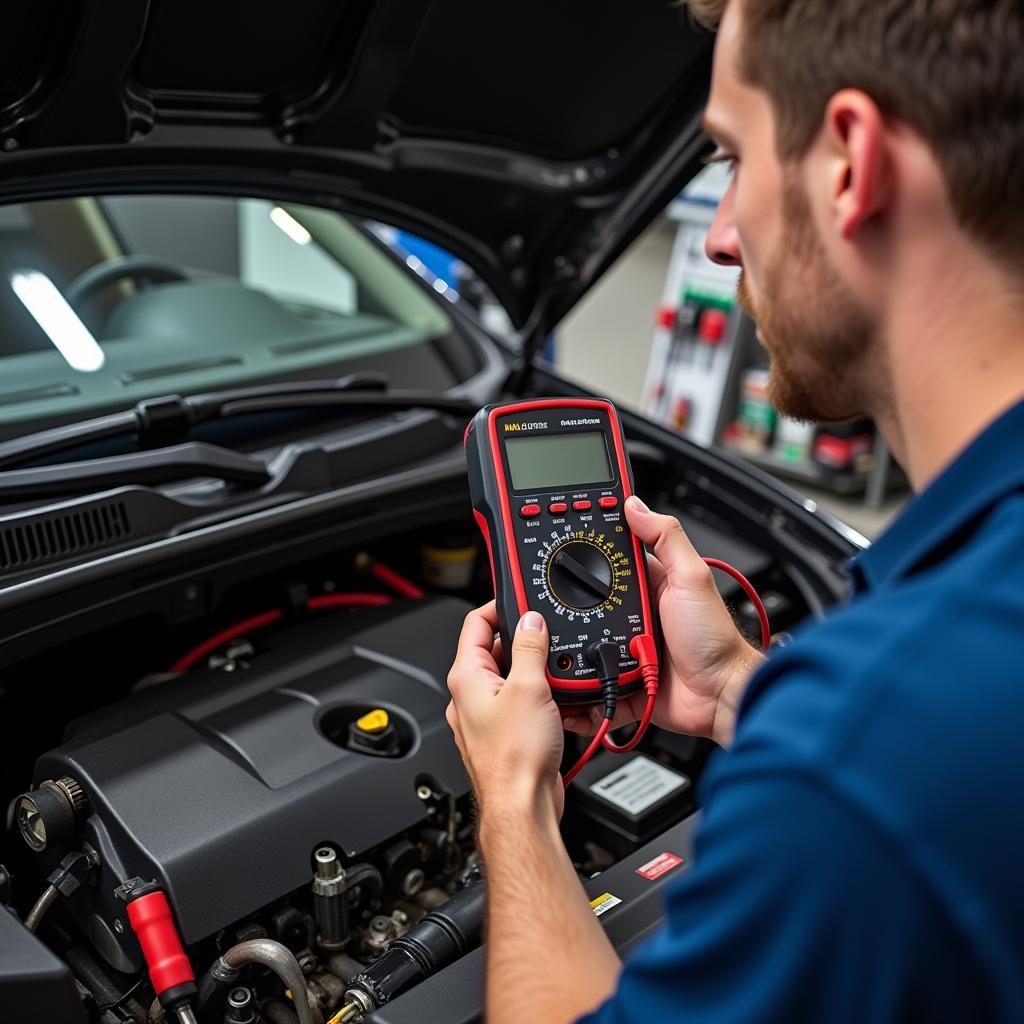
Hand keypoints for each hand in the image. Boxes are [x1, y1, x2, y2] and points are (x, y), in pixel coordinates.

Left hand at [447, 602, 564, 821]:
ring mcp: (485, 716)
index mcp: (466, 677)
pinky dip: (536, 694)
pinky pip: (518, 702)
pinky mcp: (503, 734)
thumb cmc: (515, 758)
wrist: (522, 806)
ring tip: (554, 669)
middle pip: (494, 649)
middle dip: (522, 639)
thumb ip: (529, 648)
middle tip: (546, 634)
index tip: (520, 598)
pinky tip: (556, 699)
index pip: (475, 624)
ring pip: (508, 677)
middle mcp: (469, 696)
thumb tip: (530, 621)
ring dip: (532, 668)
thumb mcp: (529, 687)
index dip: (498, 606)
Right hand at [563, 495, 763, 747]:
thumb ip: (666, 537)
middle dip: (568, 602)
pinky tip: (567, 677)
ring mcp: (627, 647)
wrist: (720, 696)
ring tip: (556, 640)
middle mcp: (636, 614)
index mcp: (650, 584)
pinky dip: (579, 681)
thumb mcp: (691, 577)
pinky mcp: (622, 678)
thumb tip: (636, 504)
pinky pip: (591, 680)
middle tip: (550, 601)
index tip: (563, 542)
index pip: (610, 559)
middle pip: (589, 601)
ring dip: (569, 643)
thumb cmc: (714, 639)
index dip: (588, 551)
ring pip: (583, 640)